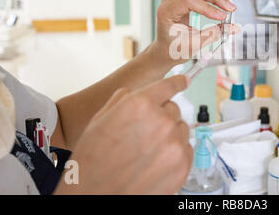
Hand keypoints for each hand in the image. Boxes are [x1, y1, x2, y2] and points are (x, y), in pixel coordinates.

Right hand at [55, 75, 192, 194]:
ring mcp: (174, 144)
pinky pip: (186, 149)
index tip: (184, 81)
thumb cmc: (92, 164)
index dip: (177, 82)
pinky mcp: (183, 165)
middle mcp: (162, 122)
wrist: (95, 197)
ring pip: (181, 129)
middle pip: (173, 109)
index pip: (168, 86)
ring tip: (147, 151)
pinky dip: (176, 152)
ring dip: (170, 135)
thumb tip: (131, 93)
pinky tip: (156, 161)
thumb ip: (121, 101)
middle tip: (144, 133)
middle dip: (161, 117)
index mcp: (140, 105)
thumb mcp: (99, 121)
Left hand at [149, 0, 239, 64]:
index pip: (189, 0)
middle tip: (230, 9)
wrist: (165, 50)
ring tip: (222, 3)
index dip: (208, 7)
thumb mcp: (195, 45)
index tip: (223, 16)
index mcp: (167, 12)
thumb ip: (214, 34)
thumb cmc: (174, 49)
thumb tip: (233, 28)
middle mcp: (169, 1)